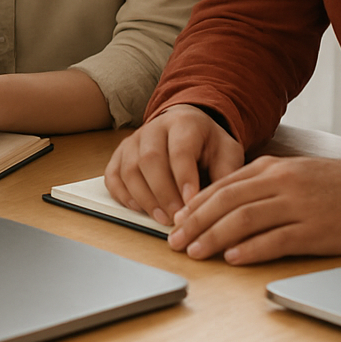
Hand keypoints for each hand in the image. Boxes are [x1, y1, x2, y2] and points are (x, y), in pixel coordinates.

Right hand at [104, 103, 242, 225]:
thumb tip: (222, 204)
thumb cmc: (208, 144)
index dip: (184, 177)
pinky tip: (138, 209)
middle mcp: (154, 128)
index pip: (180, 150)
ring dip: (144, 198)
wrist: (188, 127)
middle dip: (163, 193)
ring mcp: (133, 140)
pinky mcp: (120, 154)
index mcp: (184, 123)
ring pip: (129, 169)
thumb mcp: (227, 153)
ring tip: (162, 219)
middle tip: (176, 218)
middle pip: (150, 160)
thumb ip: (226, 174)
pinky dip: (122, 195)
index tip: (191, 202)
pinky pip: (113, 175)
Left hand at [167, 156, 340, 263]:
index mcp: (272, 167)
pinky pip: (276, 240)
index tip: (175, 222)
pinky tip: (233, 257)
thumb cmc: (335, 185)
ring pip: (244, 220)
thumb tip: (220, 201)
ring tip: (196, 252)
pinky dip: (251, 249)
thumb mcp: (293, 172)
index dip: (194, 206)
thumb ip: (259, 183)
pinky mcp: (316, 230)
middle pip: (226, 202)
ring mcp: (299, 206)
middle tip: (175, 241)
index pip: (222, 186)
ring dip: (214, 237)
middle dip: (195, 223)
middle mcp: (281, 182)